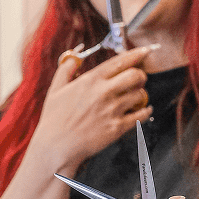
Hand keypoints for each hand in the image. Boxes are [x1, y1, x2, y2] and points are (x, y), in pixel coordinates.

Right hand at [31, 46, 153, 173]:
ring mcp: (112, 110)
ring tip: (136, 97)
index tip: (145, 51)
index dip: (136, 54)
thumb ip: (66, 69)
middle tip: (138, 79)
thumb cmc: (53, 119)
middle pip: (136, 75)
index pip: (120, 61)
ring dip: (141, 94)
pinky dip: (145, 111)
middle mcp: (104, 92)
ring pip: (140, 95)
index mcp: (90, 80)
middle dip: (140, 75)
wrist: (55, 146)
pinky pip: (141, 115)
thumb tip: (75, 56)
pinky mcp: (117, 128)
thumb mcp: (55, 89)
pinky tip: (144, 110)